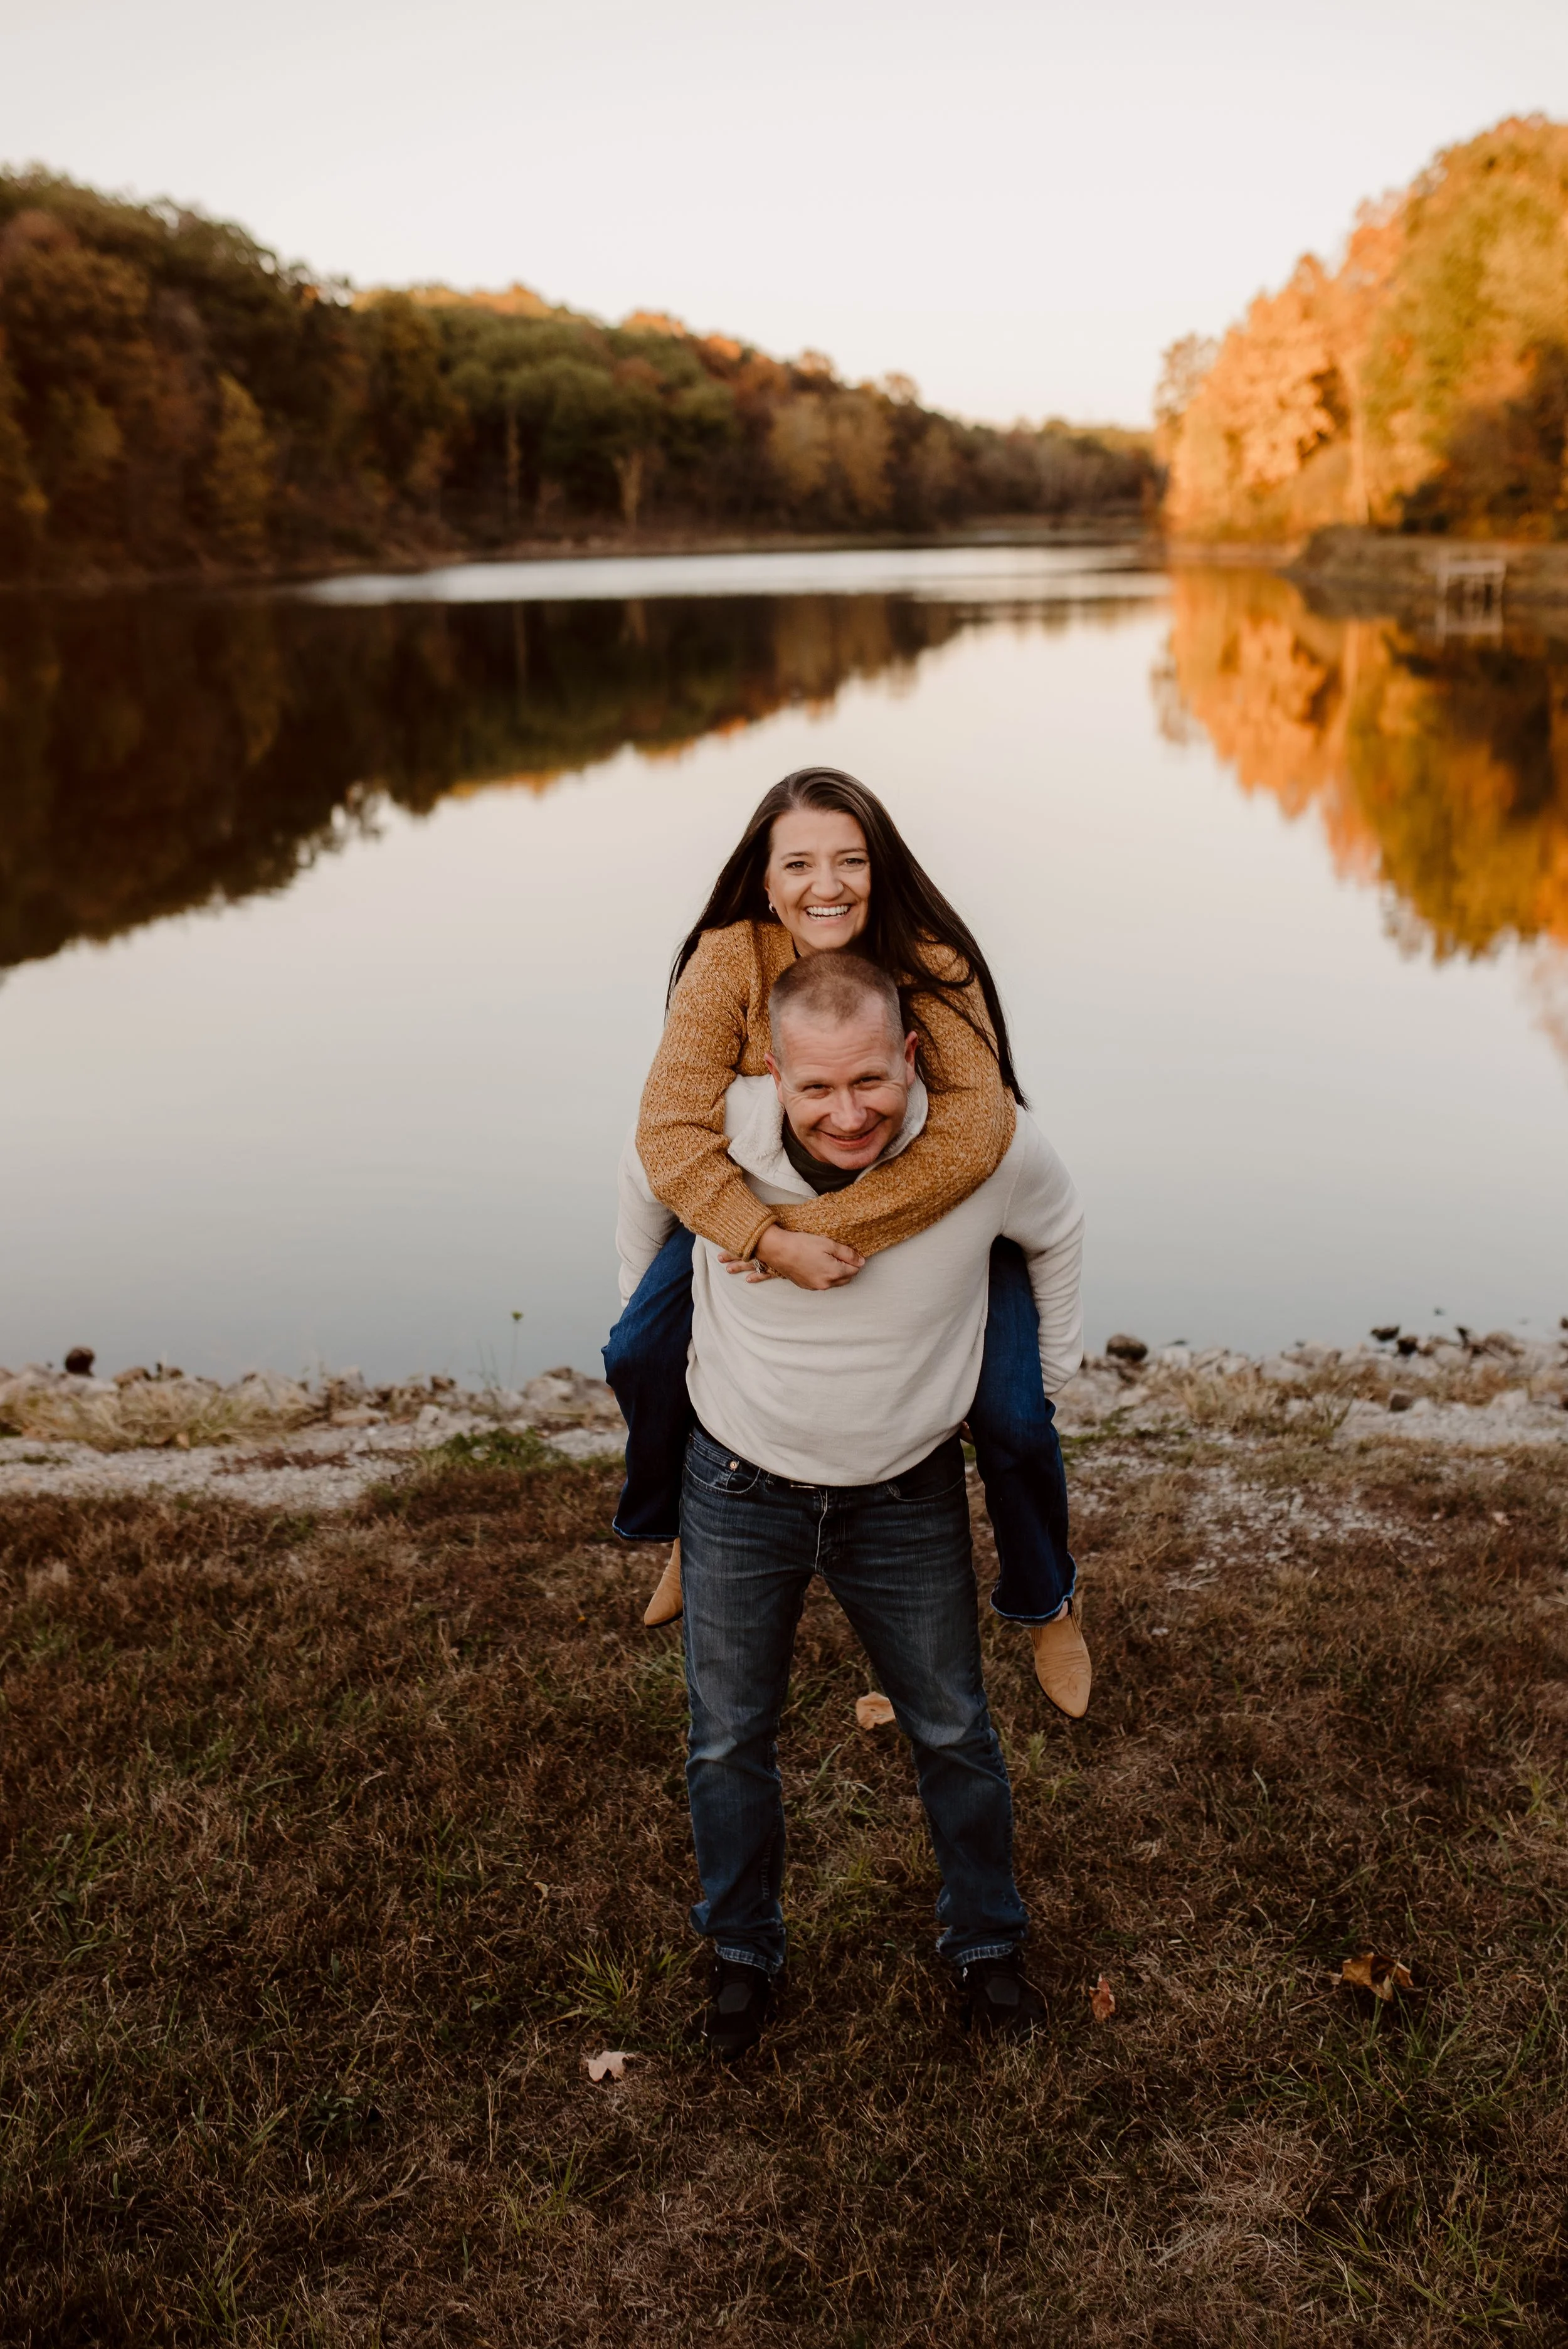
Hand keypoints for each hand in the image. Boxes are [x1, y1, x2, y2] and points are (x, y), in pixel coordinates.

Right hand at [748, 1226, 865, 1289]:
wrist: (778, 1250)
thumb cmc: (801, 1244)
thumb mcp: (828, 1244)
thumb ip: (847, 1254)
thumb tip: (861, 1261)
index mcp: (834, 1273)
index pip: (855, 1270)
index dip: (854, 1260)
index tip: (847, 1251)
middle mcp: (825, 1284)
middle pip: (846, 1278)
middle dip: (846, 1268)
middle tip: (838, 1254)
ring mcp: (814, 1287)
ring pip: (833, 1282)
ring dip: (835, 1273)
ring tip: (826, 1258)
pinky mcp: (805, 1286)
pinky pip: (821, 1283)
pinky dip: (823, 1275)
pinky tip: (816, 1264)